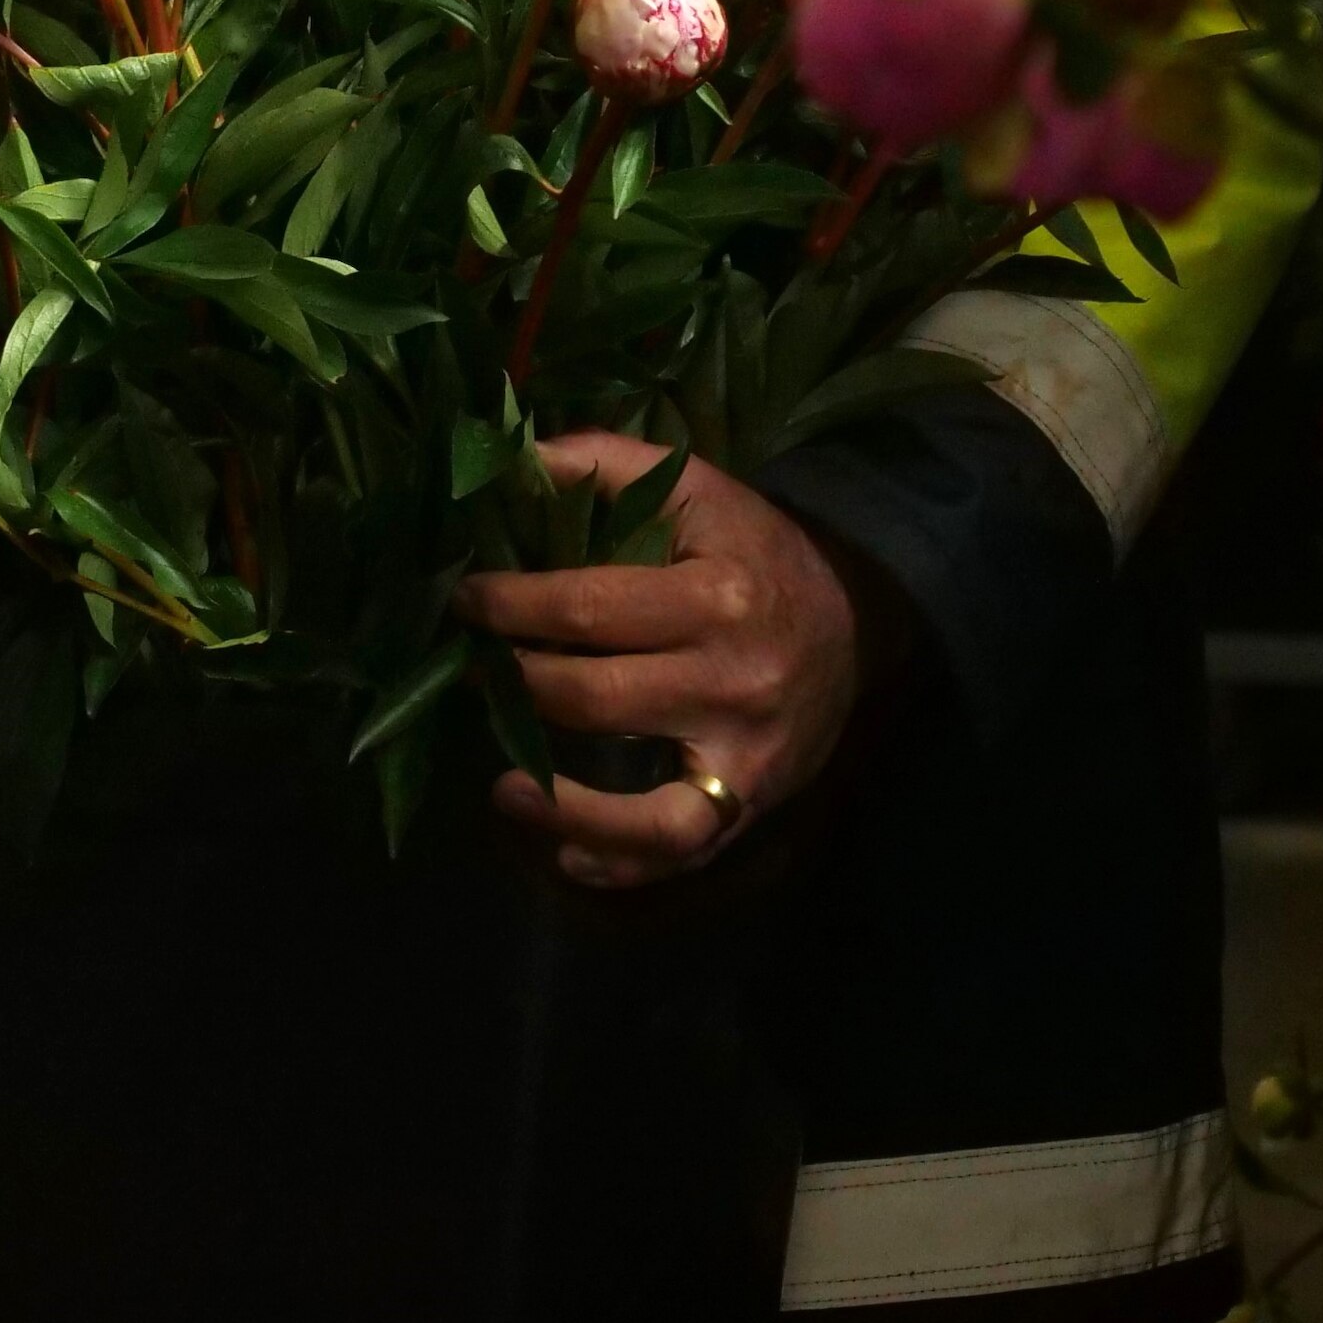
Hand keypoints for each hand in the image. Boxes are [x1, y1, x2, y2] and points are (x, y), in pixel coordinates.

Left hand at [456, 434, 887, 888]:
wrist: (857, 620)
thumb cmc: (755, 551)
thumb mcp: (696, 490)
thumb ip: (605, 463)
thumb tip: (511, 458)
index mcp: (716, 596)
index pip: (587, 608)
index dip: (511, 607)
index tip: (465, 602)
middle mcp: (734, 683)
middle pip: (598, 702)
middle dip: (518, 688)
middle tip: (476, 672)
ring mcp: (746, 757)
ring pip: (649, 814)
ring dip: (563, 809)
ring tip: (502, 789)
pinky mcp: (750, 805)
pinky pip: (682, 853)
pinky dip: (619, 864)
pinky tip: (565, 853)